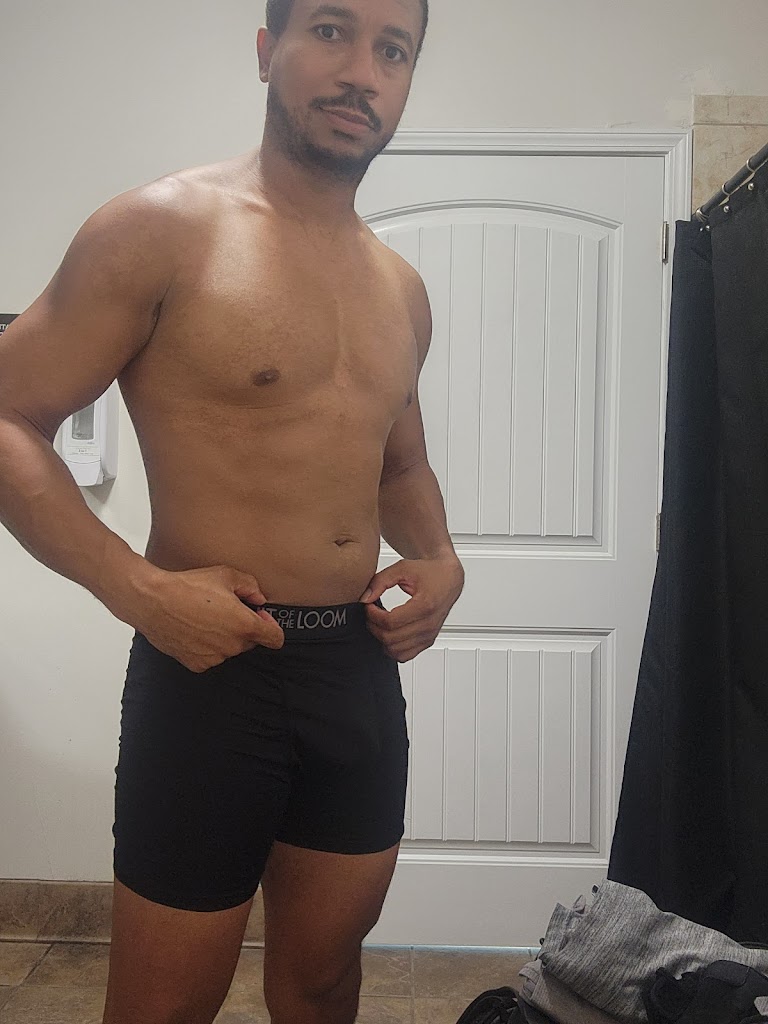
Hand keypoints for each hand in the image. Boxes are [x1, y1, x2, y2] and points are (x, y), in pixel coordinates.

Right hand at [133, 565, 284, 672]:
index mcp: (244, 625)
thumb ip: (250, 586)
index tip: (260, 616)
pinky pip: (211, 656)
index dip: (270, 625)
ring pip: (229, 649)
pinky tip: (194, 629)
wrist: (153, 601)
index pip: (275, 638)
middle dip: (244, 628)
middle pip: (250, 642)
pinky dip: (207, 646)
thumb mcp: (226, 575)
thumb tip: (259, 599)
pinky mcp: (197, 663)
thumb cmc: (188, 587)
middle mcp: (232, 646)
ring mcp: (214, 657)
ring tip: (205, 617)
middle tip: (224, 610)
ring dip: (224, 637)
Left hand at [360, 556, 463, 662]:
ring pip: (395, 651)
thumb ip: (380, 581)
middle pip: (390, 638)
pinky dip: (392, 648)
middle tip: (371, 613)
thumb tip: (365, 598)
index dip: (372, 615)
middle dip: (373, 626)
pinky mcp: (428, 641)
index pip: (390, 622)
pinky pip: (405, 656)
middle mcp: (429, 624)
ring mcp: (429, 635)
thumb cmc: (430, 572)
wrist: (449, 578)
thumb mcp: (402, 568)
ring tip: (380, 622)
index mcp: (425, 605)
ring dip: (381, 638)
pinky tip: (390, 632)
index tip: (369, 606)